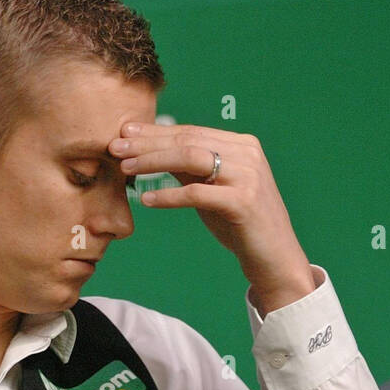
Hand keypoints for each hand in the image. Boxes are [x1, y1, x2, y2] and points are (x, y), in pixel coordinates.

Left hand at [109, 122, 315, 312]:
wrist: (274, 258)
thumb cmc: (240, 224)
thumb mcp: (212, 190)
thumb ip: (190, 170)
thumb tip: (152, 151)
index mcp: (241, 145)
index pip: (191, 132)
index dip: (155, 131)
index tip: (125, 132)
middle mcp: (247, 154)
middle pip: (188, 140)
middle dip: (147, 143)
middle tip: (115, 146)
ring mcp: (248, 176)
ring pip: (191, 158)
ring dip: (154, 162)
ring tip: (126, 169)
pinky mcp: (243, 202)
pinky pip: (197, 193)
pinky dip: (169, 195)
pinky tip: (147, 200)